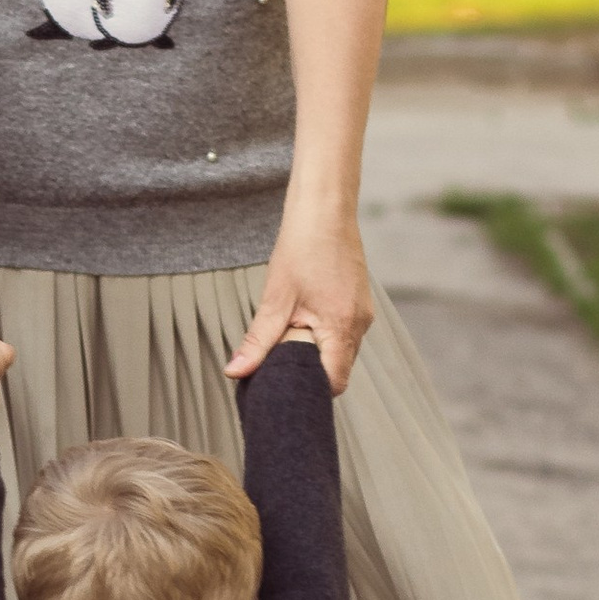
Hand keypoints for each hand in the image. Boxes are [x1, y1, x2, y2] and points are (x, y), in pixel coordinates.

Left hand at [225, 198, 373, 391]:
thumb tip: (235, 372)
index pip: (335, 382)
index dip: (311, 390)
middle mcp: (360, 324)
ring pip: (341, 351)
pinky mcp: (358, 303)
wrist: (325, 210)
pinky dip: (324, 336)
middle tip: (280, 362)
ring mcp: (362, 313)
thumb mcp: (275, 299)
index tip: (286, 386)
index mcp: (342, 327)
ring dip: (317, 352)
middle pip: (338, 369)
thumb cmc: (302, 248)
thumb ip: (258, 342)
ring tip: (289, 335)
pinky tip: (303, 319)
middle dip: (310, 371)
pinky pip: (344, 333)